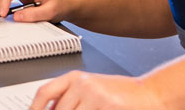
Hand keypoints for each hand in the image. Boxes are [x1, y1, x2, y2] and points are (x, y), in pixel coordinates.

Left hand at [29, 72, 165, 109]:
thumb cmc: (119, 95)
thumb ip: (68, 98)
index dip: (34, 108)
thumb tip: (46, 109)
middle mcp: (83, 85)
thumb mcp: (90, 90)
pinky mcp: (108, 107)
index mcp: (75, 78)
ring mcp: (95, 97)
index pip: (45, 92)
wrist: (149, 94)